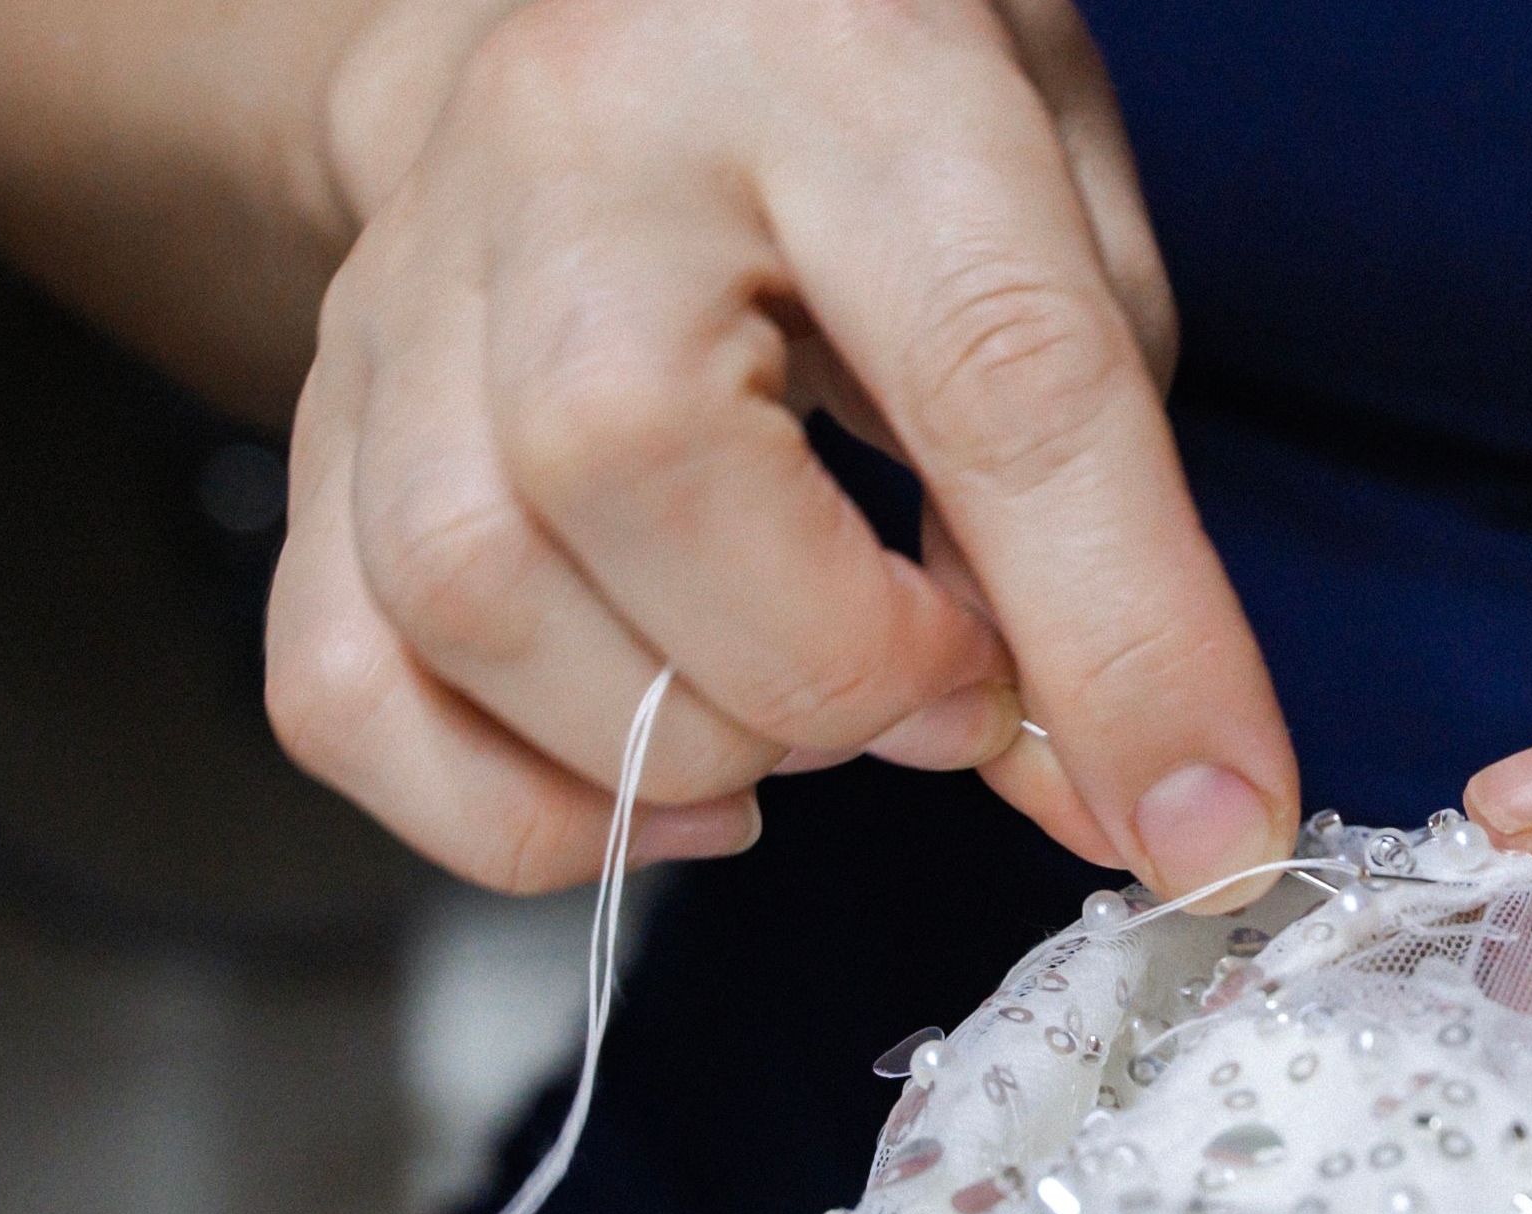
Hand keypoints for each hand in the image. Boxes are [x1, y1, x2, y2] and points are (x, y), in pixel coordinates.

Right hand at [267, 0, 1294, 896]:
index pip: (996, 379)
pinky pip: (341, 676)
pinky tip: (653, 783)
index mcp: (844, 63)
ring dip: (680, 744)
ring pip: (468, 587)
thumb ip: (1112, 504)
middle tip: (953, 685)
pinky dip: (502, 805)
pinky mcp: (325, 406)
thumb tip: (1138, 792)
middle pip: (638, 472)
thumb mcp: (1066, 221)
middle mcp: (587, 148)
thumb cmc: (877, 102)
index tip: (1207, 820)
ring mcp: (415, 277)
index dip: (1122, 639)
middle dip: (840, 674)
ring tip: (809, 708)